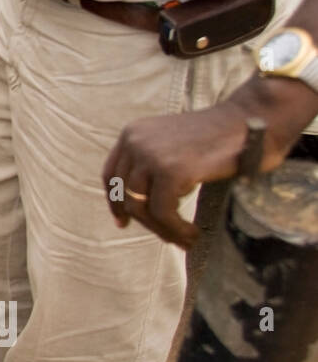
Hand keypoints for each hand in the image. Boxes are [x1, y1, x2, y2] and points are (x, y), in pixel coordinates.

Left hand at [102, 78, 312, 248]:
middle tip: (168, 237)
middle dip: (145, 221)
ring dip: (163, 230)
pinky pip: (163, 213)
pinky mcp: (170, 171)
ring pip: (141, 207)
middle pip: (124, 194)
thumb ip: (150, 166)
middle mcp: (134, 141)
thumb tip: (133, 207)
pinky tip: (193, 235)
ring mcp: (150, 155)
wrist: (250, 122)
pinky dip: (176, 230)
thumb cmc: (217, 138)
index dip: (114, 202)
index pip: (111, 175)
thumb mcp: (171, 145)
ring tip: (186, 239)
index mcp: (132, 133)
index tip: (123, 222)